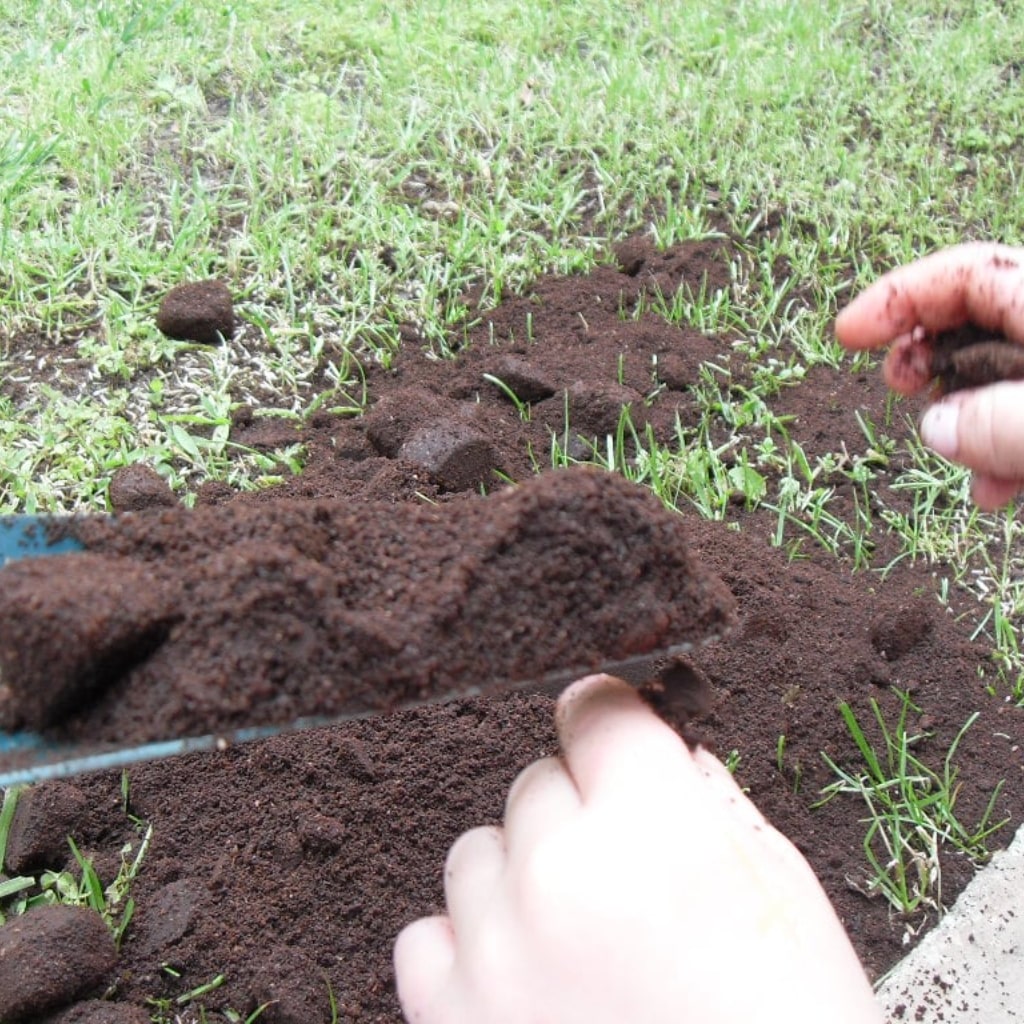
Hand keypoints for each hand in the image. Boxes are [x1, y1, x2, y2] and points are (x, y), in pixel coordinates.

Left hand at [394, 674, 880, 1023]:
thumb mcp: (787, 900)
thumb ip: (714, 806)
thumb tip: (663, 751)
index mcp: (655, 831)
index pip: (595, 711)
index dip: (609, 721)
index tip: (613, 740)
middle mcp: (560, 875)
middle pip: (535, 781)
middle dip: (576, 813)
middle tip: (622, 878)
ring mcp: (496, 951)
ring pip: (476, 850)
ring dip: (518, 876)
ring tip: (574, 938)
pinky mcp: (452, 1020)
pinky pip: (425, 935)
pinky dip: (466, 947)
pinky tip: (520, 982)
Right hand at [835, 243, 1023, 507]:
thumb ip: (1001, 425)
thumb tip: (936, 429)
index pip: (963, 275)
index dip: (898, 297)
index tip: (847, 336)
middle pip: (975, 322)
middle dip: (926, 358)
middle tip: (897, 389)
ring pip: (998, 379)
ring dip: (963, 420)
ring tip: (957, 461)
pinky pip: (1022, 418)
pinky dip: (1001, 449)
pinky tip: (995, 491)